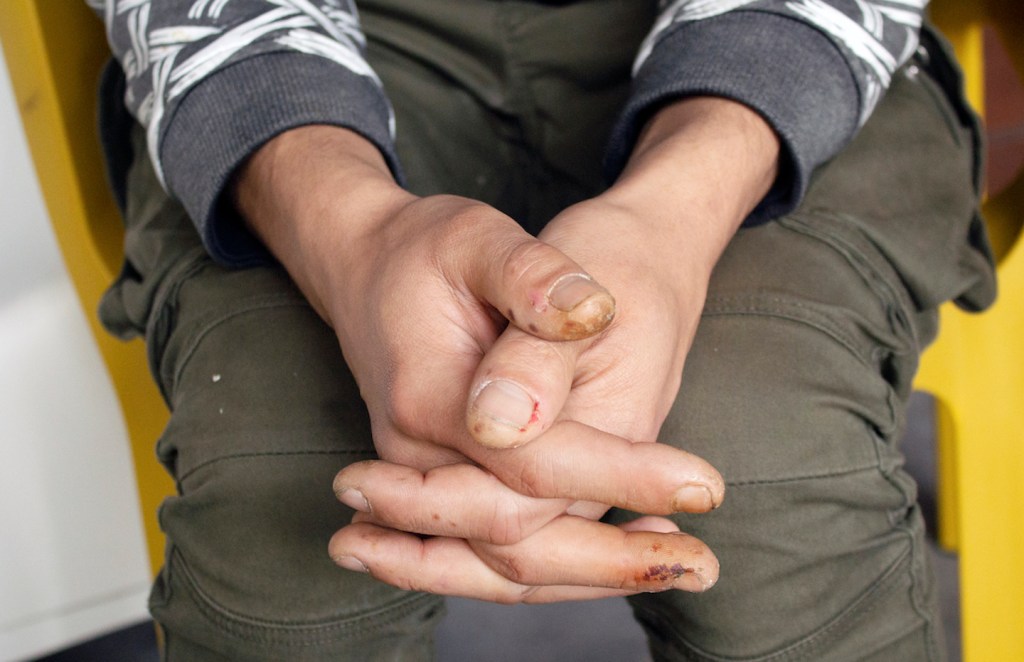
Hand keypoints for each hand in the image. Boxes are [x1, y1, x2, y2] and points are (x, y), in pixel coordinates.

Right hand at [235, 125, 729, 599]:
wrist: (371, 269)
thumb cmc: (430, 250)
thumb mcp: (479, 236)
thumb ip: (530, 280)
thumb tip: (581, 318)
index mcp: (429, 395)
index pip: (532, 462)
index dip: (621, 474)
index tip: (704, 484)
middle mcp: (417, 454)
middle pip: (515, 537)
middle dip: (612, 558)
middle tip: (707, 565)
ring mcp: (425, 476)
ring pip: (505, 560)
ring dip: (594, 574)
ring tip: (687, 568)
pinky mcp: (444, 482)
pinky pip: (498, 545)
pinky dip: (562, 561)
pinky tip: (632, 550)